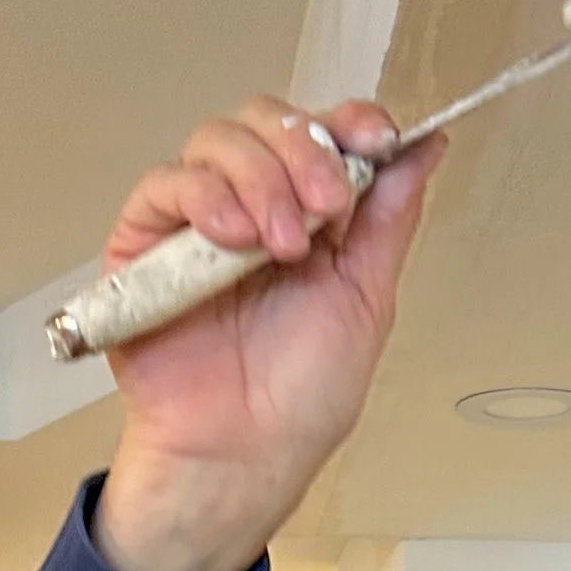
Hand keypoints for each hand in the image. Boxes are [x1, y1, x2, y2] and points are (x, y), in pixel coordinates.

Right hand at [92, 97, 447, 570]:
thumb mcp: (366, 297)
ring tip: (280, 244)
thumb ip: (388, 219)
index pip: (323, 131)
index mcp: (310, 212)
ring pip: (218, 140)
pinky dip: (204, 196)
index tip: (377, 137)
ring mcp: (196, 218)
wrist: (244, 451)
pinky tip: (233, 236)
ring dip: (261, 177)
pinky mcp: (143, 240)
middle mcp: (253, 203)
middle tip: (326, 207)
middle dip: (305, 151)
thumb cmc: (303, 393)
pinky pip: (165, 183)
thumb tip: (427, 149)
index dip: (350, 121)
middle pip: (268, 119)